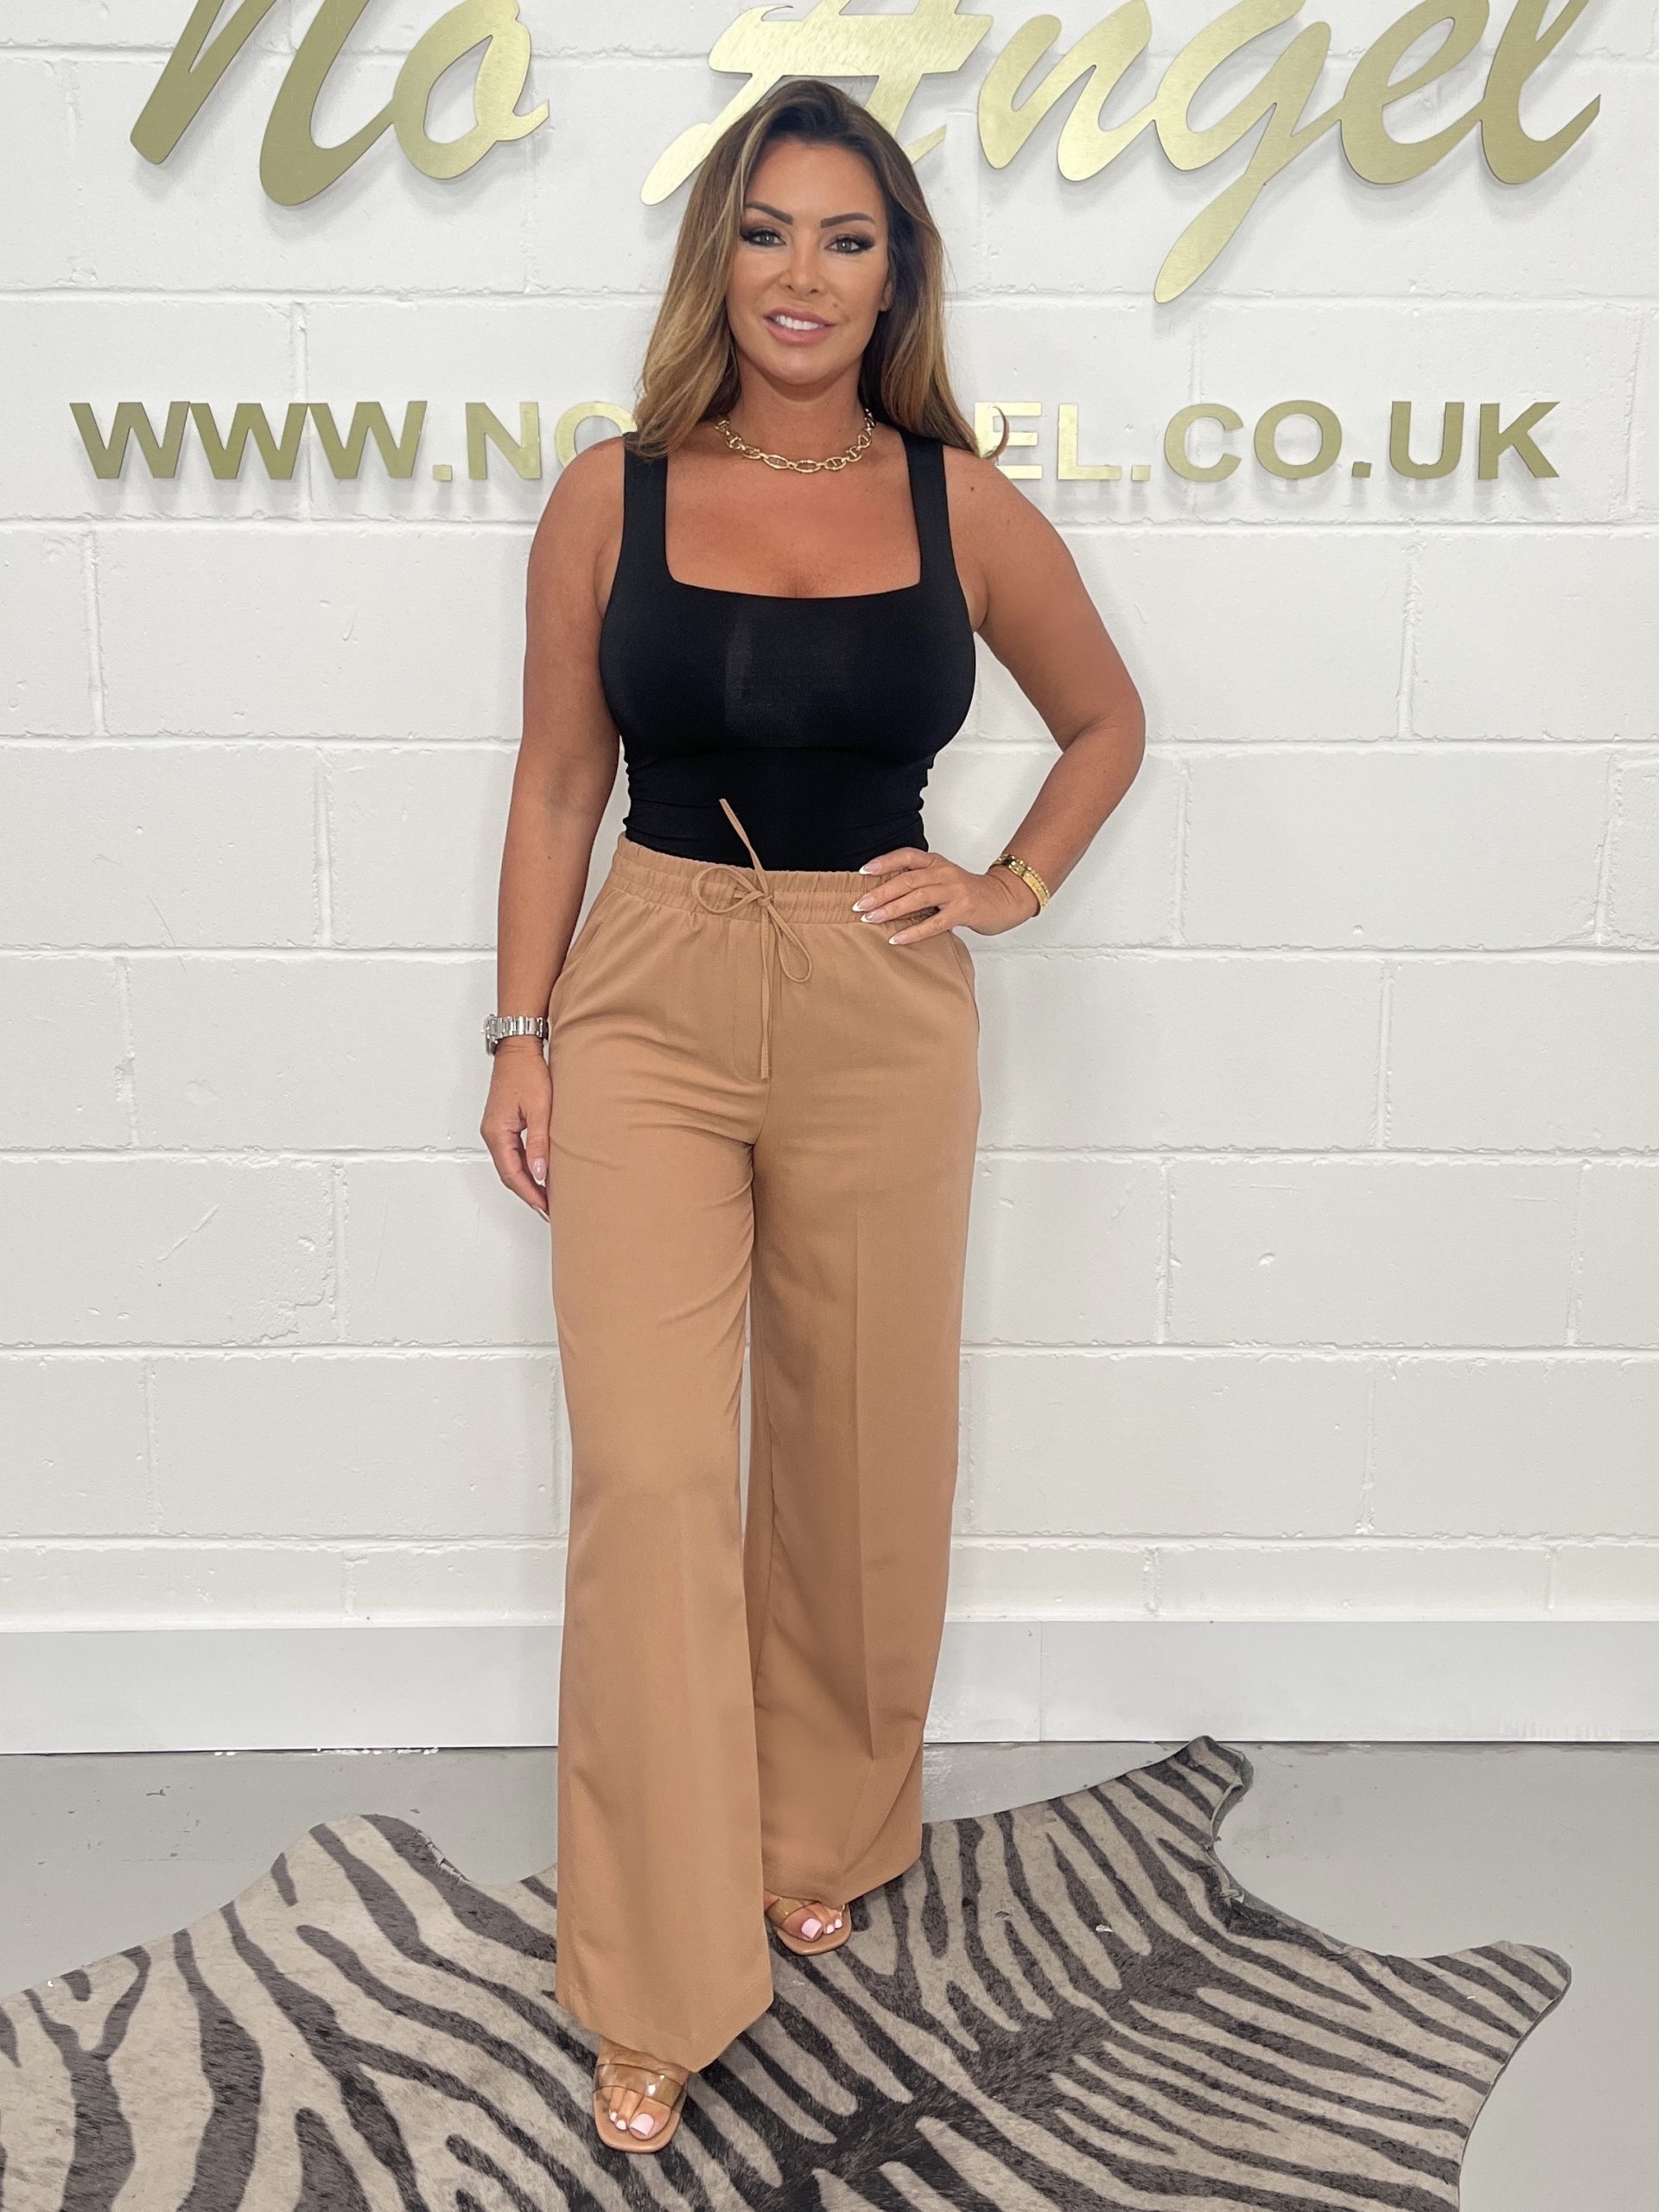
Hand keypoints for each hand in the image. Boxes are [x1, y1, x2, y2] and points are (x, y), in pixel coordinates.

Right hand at [480, 1036, 551, 1216]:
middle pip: (509, 1173)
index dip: (530, 1194)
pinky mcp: (504, 1124)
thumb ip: (539, 1143)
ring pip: (511, 1165)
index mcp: (497, 1132)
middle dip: (528, 1193)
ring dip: (527, 1181)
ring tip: (546, 1196)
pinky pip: (513, 1153)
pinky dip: (525, 1167)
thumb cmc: (526, 1072)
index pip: (513, 1174)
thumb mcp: (539, 1109)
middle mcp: (493, 1133)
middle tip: (548, 1208)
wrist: (519, 1049)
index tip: (545, 1207)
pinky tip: (539, 1172)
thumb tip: (540, 1174)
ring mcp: (497, 1129)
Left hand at [849, 847, 1040, 942]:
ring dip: (892, 909)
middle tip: (859, 904)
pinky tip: (897, 938)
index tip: (863, 872)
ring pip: (918, 898)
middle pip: (907, 879)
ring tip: (872, 918)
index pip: (907, 856)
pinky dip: (914, 931)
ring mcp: (955, 892)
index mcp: (936, 863)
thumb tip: (882, 894)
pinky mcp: (963, 911)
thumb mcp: (942, 879)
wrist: (1003, 899)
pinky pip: (934, 923)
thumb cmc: (968, 892)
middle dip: (880, 892)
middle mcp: (944, 873)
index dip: (884, 862)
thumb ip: (919, 882)